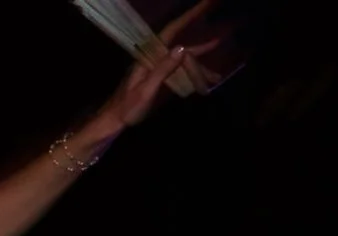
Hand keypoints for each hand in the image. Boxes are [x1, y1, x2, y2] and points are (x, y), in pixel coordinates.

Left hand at [96, 2, 219, 133]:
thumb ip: (163, 69)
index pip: (172, 31)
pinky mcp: (160, 80)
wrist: (114, 122)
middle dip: (202, 44)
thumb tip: (182, 48)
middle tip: (223, 33)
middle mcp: (155, 59)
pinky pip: (180, 74)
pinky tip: (206, 83)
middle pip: (182, 47)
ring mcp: (158, 69)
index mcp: (149, 57)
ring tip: (217, 75)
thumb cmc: (127, 107)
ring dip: (201, 68)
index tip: (205, 4)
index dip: (189, 16)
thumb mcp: (146, 89)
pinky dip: (194, 78)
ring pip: (184, 63)